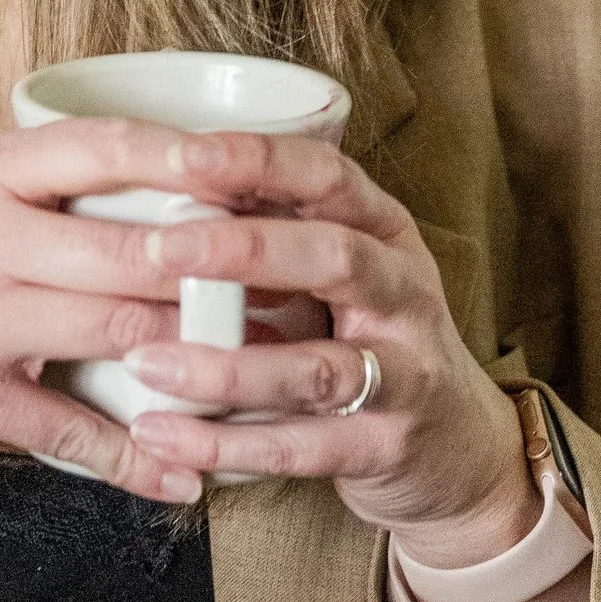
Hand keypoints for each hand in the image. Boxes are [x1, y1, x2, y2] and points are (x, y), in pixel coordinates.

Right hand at [0, 116, 246, 504]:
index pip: (108, 145)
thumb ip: (58, 193)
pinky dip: (134, 460)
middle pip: (132, 248)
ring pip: (117, 331)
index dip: (195, 159)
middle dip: (219, 275)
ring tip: (262, 375)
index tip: (266, 176)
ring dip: (198, 361)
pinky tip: (182, 477)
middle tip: (292, 292)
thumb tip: (188, 184)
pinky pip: (69, 428)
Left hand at [111, 132, 538, 563]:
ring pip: (316, 369)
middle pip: (335, 257)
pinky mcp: (385, 446)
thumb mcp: (336, 271)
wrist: (456, 447)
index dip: (258, 161)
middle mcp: (404, 293)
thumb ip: (269, 234)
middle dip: (245, 250)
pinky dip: (226, 444)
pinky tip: (161, 434)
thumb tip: (153, 191)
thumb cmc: (367, 337)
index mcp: (384, 232)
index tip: (182, 154)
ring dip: (224, 368)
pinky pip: (301, 447)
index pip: (328, 176)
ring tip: (143, 362)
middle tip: (158, 249)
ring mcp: (405, 374)